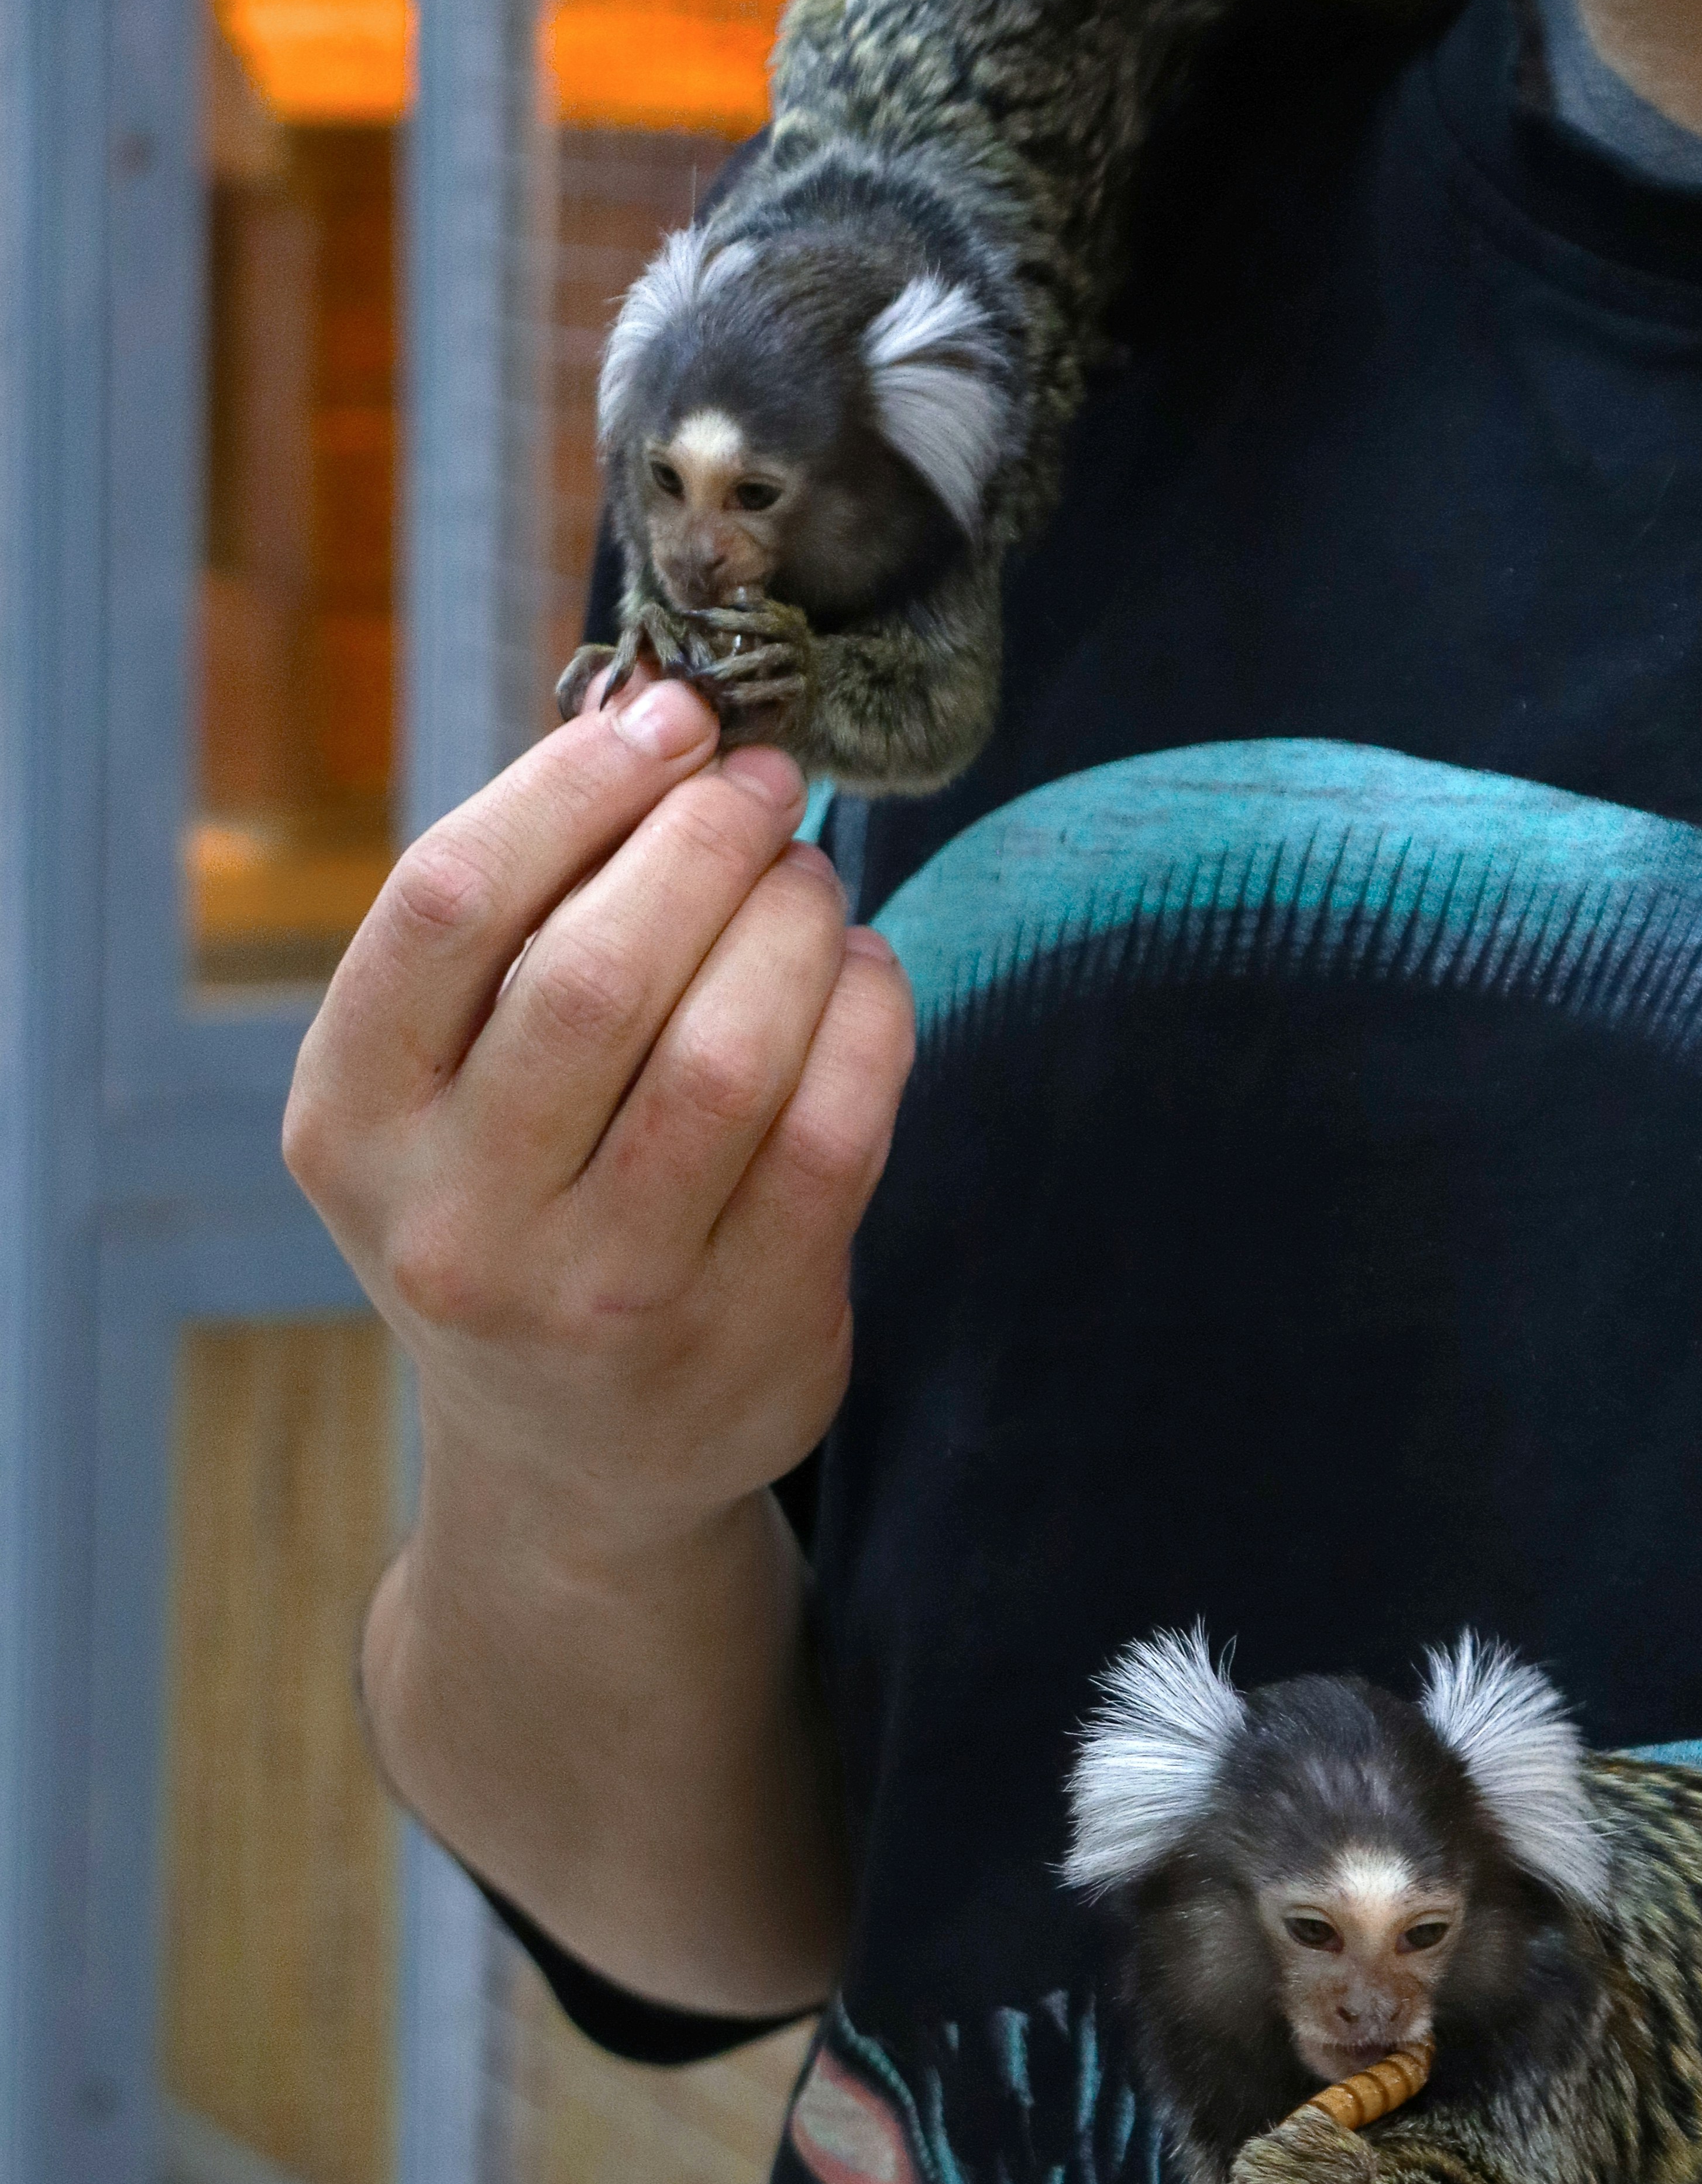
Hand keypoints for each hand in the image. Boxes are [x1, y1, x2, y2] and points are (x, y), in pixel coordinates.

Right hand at [283, 675, 914, 1566]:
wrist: (568, 1465)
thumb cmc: (513, 1209)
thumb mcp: (443, 1089)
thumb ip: (514, 928)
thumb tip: (656, 727)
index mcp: (351, 1120)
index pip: (447, 901)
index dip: (573, 785)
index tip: (669, 718)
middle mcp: (457, 1220)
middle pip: (597, 969)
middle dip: (705, 843)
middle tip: (765, 787)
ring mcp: (599, 1296)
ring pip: (728, 1052)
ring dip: (793, 925)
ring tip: (809, 881)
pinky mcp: (741, 1339)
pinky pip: (832, 1136)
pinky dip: (868, 1021)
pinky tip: (864, 975)